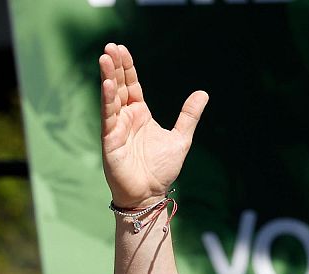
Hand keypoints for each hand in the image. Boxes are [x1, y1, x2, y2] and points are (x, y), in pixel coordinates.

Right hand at [99, 42, 208, 207]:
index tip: (122, 49)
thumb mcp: (181, 138)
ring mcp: (116, 128)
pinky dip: (108, 100)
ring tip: (105, 57)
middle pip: (119, 86)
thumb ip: (189, 116)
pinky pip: (108, 116)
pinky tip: (108, 85)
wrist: (150, 193)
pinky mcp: (110, 140)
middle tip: (110, 46)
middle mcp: (126, 118)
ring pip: (111, 97)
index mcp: (140, 114)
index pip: (131, 85)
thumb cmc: (161, 169)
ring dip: (107, 77)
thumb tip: (203, 93)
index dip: (127, 68)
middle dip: (115, 66)